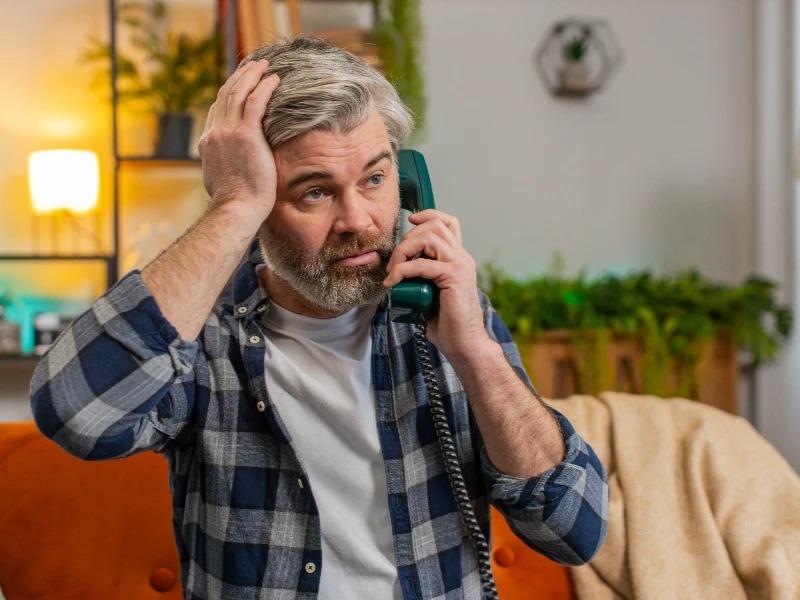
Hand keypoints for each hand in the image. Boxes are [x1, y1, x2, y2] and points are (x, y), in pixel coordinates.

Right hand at [198, 59, 279, 223]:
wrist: (236, 210)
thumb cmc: (234, 205)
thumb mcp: (221, 182)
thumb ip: (222, 168)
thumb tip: (225, 169)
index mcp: (208, 143)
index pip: (217, 110)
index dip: (229, 94)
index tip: (241, 85)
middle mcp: (215, 133)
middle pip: (226, 95)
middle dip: (240, 77)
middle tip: (253, 66)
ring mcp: (228, 132)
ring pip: (238, 92)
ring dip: (252, 75)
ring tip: (264, 64)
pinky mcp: (246, 135)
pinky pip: (255, 102)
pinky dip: (264, 87)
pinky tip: (274, 79)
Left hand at [383, 210, 493, 362]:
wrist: (464, 343)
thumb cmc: (447, 323)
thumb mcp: (431, 291)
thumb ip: (422, 276)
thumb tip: (397, 271)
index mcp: (458, 258)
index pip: (448, 222)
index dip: (428, 215)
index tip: (409, 222)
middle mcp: (462, 257)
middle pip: (433, 226)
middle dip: (407, 239)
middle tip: (394, 263)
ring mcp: (460, 265)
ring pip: (428, 238)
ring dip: (404, 251)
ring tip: (394, 271)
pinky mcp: (454, 277)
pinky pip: (422, 264)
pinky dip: (402, 271)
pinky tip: (393, 282)